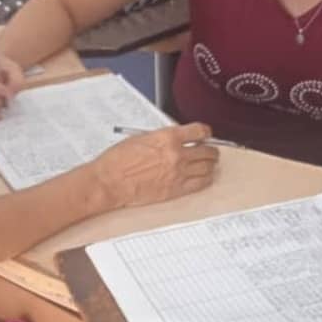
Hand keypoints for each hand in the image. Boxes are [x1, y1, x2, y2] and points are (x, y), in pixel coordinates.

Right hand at [93, 122, 218, 208]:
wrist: (110, 181)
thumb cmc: (118, 160)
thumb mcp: (141, 138)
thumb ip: (162, 138)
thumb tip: (175, 139)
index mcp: (167, 137)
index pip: (199, 131)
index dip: (206, 132)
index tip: (206, 134)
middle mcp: (176, 154)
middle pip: (207, 150)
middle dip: (210, 150)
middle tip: (210, 150)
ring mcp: (178, 173)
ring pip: (207, 167)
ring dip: (210, 164)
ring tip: (208, 164)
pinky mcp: (176, 189)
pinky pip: (201, 183)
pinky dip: (206, 179)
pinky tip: (204, 177)